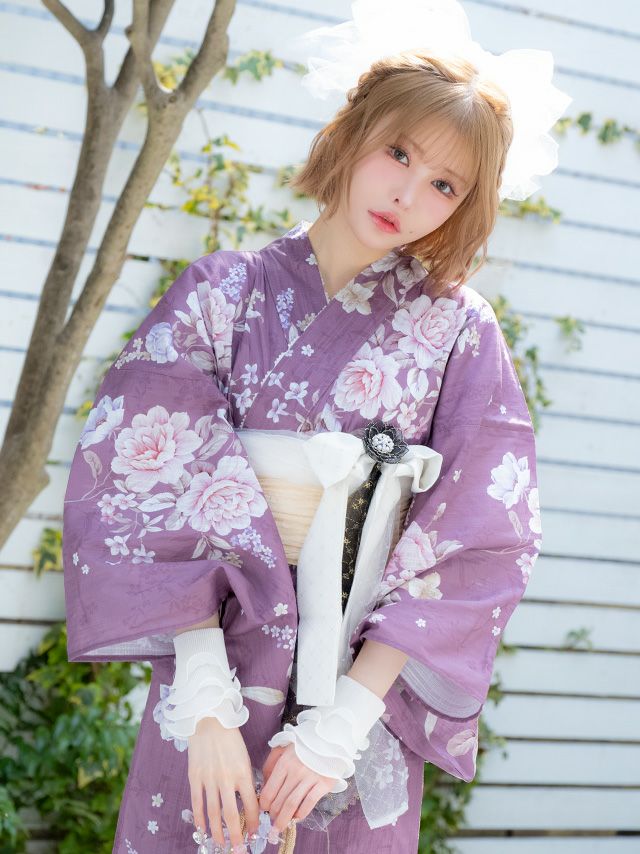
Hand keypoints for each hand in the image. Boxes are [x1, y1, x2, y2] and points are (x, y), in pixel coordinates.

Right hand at [188, 716, 258, 849]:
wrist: (209, 721)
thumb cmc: (230, 738)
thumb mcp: (245, 757)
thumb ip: (246, 779)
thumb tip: (249, 803)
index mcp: (243, 773)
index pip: (251, 805)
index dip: (254, 823)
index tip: (254, 833)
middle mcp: (227, 779)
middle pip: (231, 815)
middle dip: (236, 836)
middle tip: (239, 850)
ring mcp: (209, 779)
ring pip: (213, 814)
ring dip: (217, 833)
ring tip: (221, 845)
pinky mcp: (195, 777)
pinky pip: (197, 804)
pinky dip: (200, 819)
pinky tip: (202, 830)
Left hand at [259, 743, 336, 832]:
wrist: (329, 741)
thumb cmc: (302, 747)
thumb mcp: (282, 749)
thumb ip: (270, 765)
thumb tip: (264, 786)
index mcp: (284, 763)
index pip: (269, 790)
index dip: (264, 804)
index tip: (263, 810)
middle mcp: (295, 771)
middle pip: (280, 800)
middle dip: (273, 815)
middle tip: (272, 821)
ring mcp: (310, 778)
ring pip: (292, 805)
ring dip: (284, 820)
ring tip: (279, 827)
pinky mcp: (323, 783)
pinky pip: (309, 803)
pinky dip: (301, 814)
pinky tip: (296, 818)